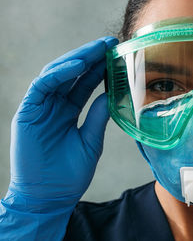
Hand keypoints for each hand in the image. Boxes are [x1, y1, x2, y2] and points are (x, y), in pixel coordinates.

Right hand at [4, 36, 118, 211]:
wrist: (49, 197)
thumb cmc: (70, 174)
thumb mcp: (90, 141)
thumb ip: (97, 116)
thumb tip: (109, 94)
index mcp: (68, 111)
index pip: (84, 83)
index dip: (99, 68)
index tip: (116, 54)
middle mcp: (54, 106)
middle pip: (72, 74)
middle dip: (90, 56)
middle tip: (110, 42)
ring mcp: (40, 108)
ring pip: (57, 74)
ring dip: (78, 59)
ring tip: (98, 48)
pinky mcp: (27, 112)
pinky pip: (43, 86)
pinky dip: (60, 74)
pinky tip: (79, 66)